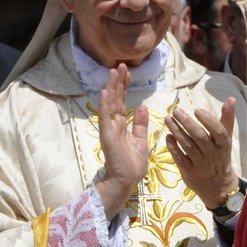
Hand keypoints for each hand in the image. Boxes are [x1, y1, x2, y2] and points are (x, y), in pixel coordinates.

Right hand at [96, 65, 148, 216]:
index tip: (127, 72)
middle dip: (118, 82)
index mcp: (121, 125)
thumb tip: (141, 106)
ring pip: (110, 104)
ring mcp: (109, 129)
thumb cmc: (132, 163)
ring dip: (111, 88)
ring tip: (113, 72)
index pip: (122, 101)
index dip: (124, 86)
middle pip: (115, 98)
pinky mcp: (107, 136)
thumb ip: (139, 124)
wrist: (126, 180)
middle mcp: (113, 124)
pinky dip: (105, 105)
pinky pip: (105, 118)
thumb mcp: (140, 140)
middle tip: (120, 65)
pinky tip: (105, 92)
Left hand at [166, 97, 237, 209]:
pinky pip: (180, 158)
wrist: (217, 184)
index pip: (218, 132)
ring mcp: (200, 165)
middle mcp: (213, 155)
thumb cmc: (220, 155)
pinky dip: (173, 147)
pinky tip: (167, 136)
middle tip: (176, 111)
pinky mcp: (189, 172)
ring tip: (168, 120)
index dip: (208, 121)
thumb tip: (231, 99)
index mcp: (223, 145)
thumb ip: (226, 119)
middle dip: (187, 123)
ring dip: (177, 132)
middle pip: (200, 137)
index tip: (197, 110)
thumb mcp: (226, 138)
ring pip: (188, 146)